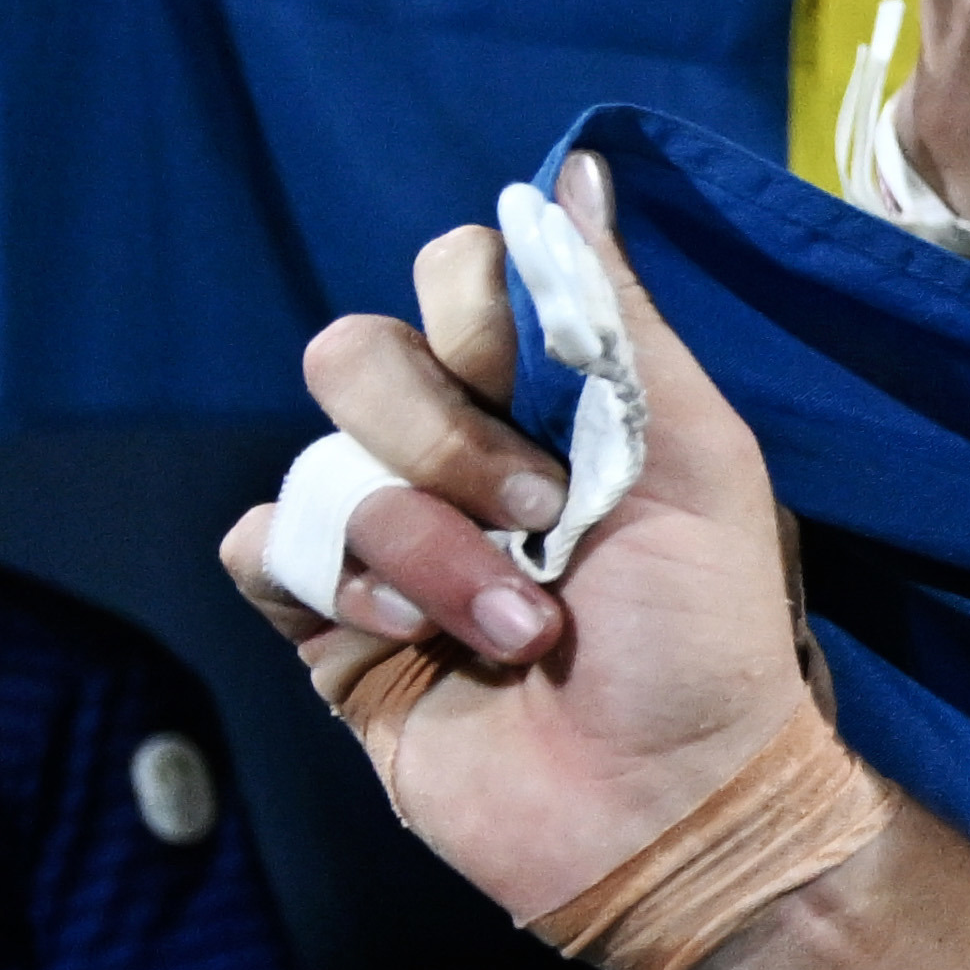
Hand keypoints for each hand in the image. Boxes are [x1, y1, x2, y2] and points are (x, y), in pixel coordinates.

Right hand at [217, 161, 813, 925]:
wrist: (666, 799)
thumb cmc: (706, 635)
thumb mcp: (697, 458)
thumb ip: (618, 317)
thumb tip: (576, 169)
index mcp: (547, 400)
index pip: (450, 276)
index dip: (476, 315)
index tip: (546, 387)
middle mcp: (455, 453)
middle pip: (355, 355)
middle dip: (444, 438)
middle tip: (542, 518)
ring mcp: (385, 535)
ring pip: (318, 462)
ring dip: (424, 547)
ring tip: (515, 627)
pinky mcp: (326, 620)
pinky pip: (264, 545)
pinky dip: (339, 585)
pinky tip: (413, 640)